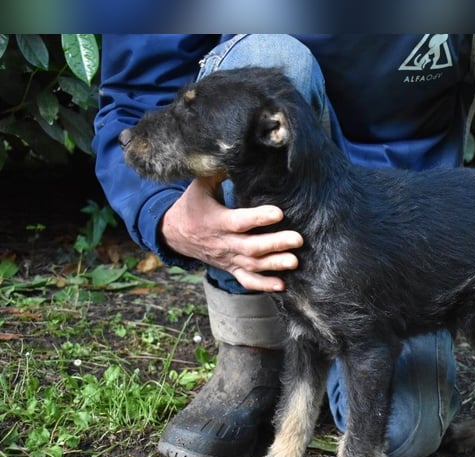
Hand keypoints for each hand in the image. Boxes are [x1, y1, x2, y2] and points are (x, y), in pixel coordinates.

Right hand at [160, 177, 302, 291]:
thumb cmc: (192, 204)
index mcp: (215, 220)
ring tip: (295, 261)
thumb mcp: (200, 185)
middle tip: (298, 239)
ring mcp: (228, 258)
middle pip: (250, 247)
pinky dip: (263, 285)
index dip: (258, 218)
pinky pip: (246, 281)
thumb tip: (235, 150)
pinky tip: (282, 284)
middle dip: (275, 244)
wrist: (174, 234)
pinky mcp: (231, 268)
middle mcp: (223, 243)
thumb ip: (218, 172)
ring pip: (252, 265)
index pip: (239, 221)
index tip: (279, 212)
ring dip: (274, 265)